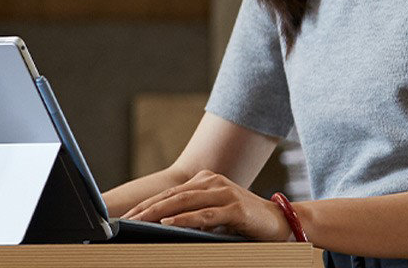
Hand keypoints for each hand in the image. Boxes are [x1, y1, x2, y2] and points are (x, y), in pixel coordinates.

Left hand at [121, 170, 294, 240]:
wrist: (281, 222)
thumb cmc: (245, 221)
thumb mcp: (215, 214)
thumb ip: (194, 214)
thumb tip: (162, 225)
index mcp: (205, 180)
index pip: (170, 193)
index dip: (146, 204)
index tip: (127, 216)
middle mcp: (213, 182)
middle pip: (172, 195)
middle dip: (146, 208)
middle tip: (126, 220)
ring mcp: (224, 193)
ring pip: (184, 202)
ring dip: (159, 212)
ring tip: (139, 221)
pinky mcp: (235, 208)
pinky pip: (205, 214)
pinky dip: (185, 219)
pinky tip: (169, 223)